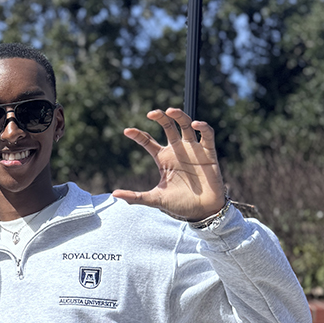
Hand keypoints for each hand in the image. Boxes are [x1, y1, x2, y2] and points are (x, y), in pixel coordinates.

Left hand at [112, 108, 226, 221]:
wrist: (203, 211)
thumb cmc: (179, 204)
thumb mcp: (155, 199)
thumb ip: (135, 197)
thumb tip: (114, 194)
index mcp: (163, 158)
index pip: (148, 142)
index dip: (138, 135)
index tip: (127, 131)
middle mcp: (177, 150)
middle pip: (168, 127)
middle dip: (160, 117)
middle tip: (151, 113)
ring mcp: (193, 150)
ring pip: (186, 125)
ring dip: (179, 116)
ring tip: (170, 111)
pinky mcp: (209, 153)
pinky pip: (207, 135)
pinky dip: (203, 127)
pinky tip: (195, 124)